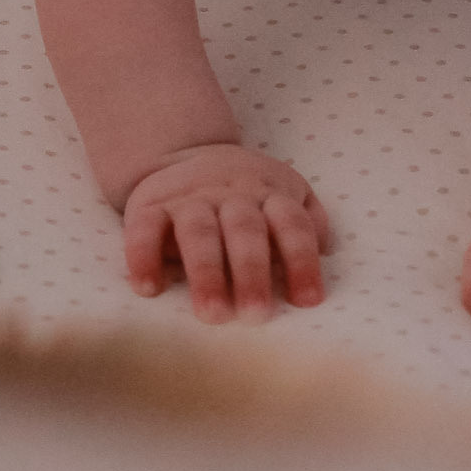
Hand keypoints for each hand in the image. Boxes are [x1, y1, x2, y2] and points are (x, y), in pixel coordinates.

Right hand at [122, 144, 331, 322]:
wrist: (183, 154)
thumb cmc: (245, 194)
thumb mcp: (283, 192)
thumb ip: (307, 220)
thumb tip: (327, 253)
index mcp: (269, 193)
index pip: (291, 224)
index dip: (301, 260)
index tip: (308, 301)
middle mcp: (230, 193)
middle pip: (245, 230)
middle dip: (252, 273)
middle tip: (256, 316)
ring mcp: (188, 198)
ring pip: (198, 233)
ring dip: (206, 273)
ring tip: (212, 314)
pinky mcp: (149, 205)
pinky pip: (143, 229)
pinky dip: (143, 257)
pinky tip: (148, 289)